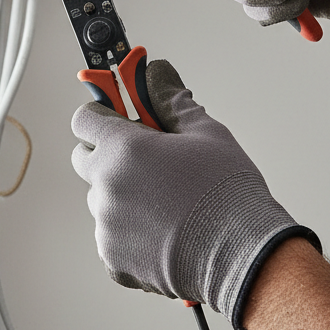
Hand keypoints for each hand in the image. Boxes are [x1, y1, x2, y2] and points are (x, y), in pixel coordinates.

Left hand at [71, 59, 318, 329]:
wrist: (245, 257)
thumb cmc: (228, 193)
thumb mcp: (204, 133)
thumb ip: (170, 99)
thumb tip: (156, 71)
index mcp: (123, 149)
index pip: (84, 119)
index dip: (102, 115)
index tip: (120, 118)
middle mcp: (106, 185)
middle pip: (84, 159)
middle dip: (108, 155)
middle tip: (146, 161)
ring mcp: (106, 225)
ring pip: (100, 199)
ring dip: (121, 195)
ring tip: (165, 203)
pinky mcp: (113, 259)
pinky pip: (111, 236)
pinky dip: (129, 233)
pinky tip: (164, 232)